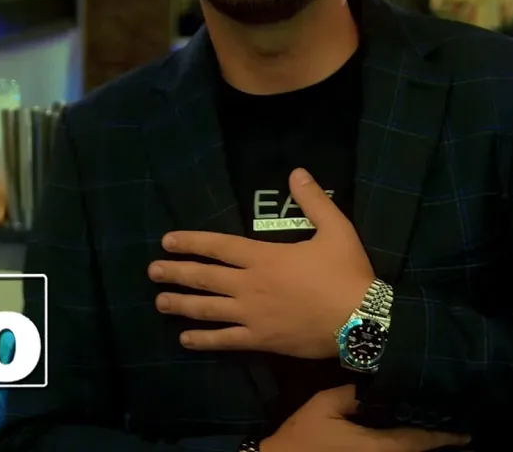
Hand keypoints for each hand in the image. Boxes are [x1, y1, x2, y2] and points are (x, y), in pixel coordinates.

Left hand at [150, 169, 374, 358]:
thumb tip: (296, 172)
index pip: (219, 246)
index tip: (167, 240)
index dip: (191, 242)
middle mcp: (250, 284)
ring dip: (181, 304)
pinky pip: (225, 340)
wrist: (361, 320)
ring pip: (208, 309)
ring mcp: (252, 314)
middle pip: (205, 277)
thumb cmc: (347, 274)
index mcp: (263, 257)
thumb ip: (313, 200)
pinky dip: (203, 340)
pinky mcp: (261, 339)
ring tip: (159, 301)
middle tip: (152, 271)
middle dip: (176, 272)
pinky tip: (185, 339)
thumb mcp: (336, 228)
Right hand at [262, 386, 469, 451]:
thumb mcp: (323, 406)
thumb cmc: (302, 437)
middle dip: (438, 443)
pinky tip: (408, 441)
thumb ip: (352, 393)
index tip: (465, 432)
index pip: (417, 441)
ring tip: (441, 435)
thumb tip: (374, 381)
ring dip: (422, 448)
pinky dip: (404, 450)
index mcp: (376, 446)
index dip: (443, 437)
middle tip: (458, 430)